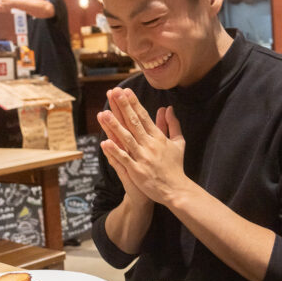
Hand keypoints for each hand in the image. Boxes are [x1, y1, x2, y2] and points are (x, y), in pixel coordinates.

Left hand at [97, 88, 189, 205]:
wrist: (176, 190)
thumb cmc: (175, 166)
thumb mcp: (178, 142)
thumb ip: (172, 124)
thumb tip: (168, 108)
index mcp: (158, 138)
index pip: (144, 116)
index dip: (134, 103)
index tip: (126, 91)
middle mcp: (150, 145)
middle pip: (134, 123)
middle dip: (123, 107)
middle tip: (114, 93)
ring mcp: (143, 158)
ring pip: (126, 138)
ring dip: (114, 126)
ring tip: (103, 113)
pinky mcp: (137, 171)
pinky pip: (124, 159)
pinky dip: (115, 151)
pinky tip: (104, 142)